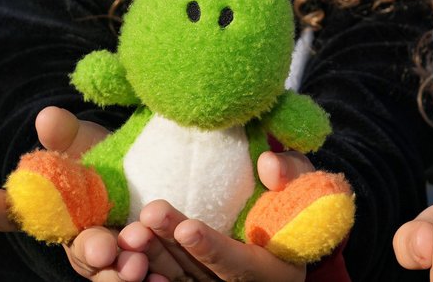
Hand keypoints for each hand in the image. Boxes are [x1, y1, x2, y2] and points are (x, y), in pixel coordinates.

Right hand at [0, 107, 148, 281]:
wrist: (144, 168)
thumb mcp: (86, 141)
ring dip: (118, 271)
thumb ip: (65, 135)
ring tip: (136, 264)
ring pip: (106, 270)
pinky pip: (138, 276)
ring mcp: (104, 254)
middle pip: (75, 250)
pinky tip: (157, 278)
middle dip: (88, 250)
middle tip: (101, 247)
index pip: (10, 209)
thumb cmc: (102, 156)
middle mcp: (73, 237)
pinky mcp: (134, 261)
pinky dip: (147, 280)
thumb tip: (46, 117)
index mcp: (47, 208)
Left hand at [115, 151, 313, 280]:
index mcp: (271, 268)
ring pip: (177, 277)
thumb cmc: (296, 203)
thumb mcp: (303, 186)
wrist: (286, 228)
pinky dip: (149, 265)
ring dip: (151, 255)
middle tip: (147, 218)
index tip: (188, 228)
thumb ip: (290, 174)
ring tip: (131, 229)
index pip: (237, 262)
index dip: (212, 248)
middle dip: (170, 247)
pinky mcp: (195, 279)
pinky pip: (168, 277)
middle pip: (198, 273)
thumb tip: (267, 163)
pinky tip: (129, 246)